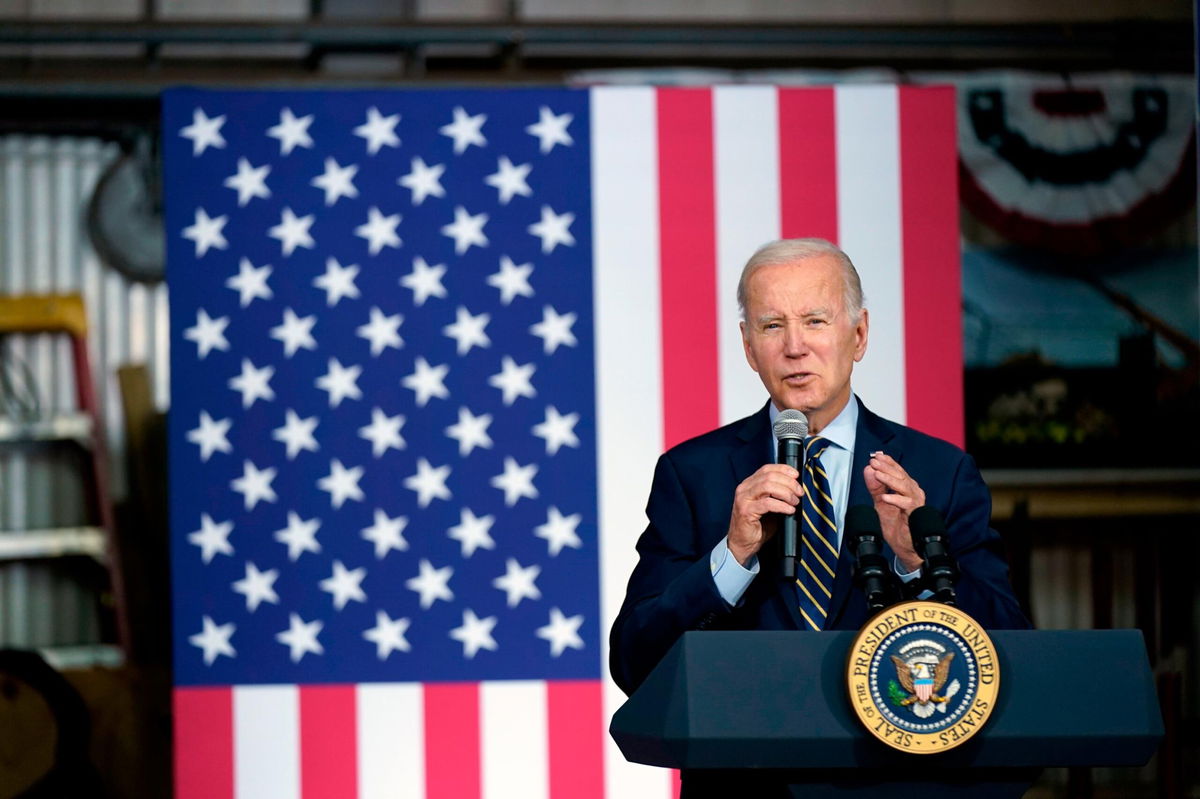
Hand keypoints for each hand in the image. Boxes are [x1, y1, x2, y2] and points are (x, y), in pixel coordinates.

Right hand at [727, 464, 801, 565]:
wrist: (742, 544)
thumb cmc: (757, 526)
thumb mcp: (769, 506)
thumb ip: (777, 494)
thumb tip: (796, 488)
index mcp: (749, 484)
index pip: (767, 468)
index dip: (783, 469)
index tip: (796, 476)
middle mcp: (744, 488)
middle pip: (769, 476)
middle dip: (789, 483)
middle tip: (799, 493)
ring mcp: (743, 499)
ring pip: (768, 486)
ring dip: (786, 493)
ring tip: (795, 502)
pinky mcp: (746, 511)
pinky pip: (767, 503)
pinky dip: (782, 505)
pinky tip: (789, 510)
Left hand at [863, 452, 924, 572]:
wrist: (904, 545)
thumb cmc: (895, 524)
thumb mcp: (880, 503)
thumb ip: (875, 487)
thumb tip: (868, 469)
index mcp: (906, 487)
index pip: (897, 470)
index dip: (888, 462)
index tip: (876, 455)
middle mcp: (913, 492)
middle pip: (901, 475)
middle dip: (886, 467)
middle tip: (874, 462)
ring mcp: (916, 502)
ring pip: (904, 486)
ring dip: (890, 480)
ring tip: (877, 475)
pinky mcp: (916, 514)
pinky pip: (907, 504)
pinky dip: (895, 499)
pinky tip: (885, 497)